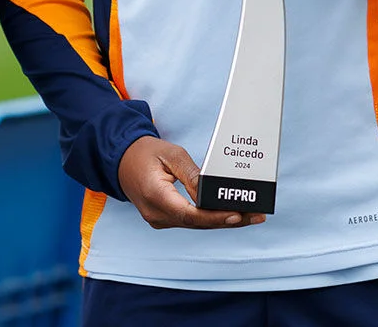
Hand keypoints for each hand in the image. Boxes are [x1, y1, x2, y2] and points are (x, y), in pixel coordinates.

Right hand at [116, 136, 264, 229]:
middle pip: (196, 223)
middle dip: (227, 221)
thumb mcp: (171, 155)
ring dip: (221, 221)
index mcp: (154, 195)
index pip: (190, 214)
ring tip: (249, 216)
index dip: (215, 217)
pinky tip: (228, 215)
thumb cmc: (146, 152)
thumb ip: (192, 175)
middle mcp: (155, 214)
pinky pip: (189, 222)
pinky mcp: (163, 219)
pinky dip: (209, 218)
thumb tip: (211, 193)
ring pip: (195, 225)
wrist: (122, 160)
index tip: (237, 215)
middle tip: (255, 216)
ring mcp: (158, 219)